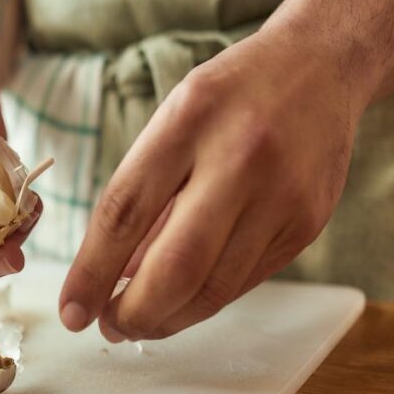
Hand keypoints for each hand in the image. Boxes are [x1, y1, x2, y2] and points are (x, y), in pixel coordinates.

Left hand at [59, 30, 366, 340]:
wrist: (322, 67)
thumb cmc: (230, 96)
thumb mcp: (173, 121)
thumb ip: (144, 195)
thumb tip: (114, 276)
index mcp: (189, 121)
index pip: (125, 212)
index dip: (91, 272)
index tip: (72, 311)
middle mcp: (239, 159)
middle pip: (176, 266)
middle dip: (134, 313)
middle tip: (108, 326)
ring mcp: (281, 196)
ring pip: (215, 288)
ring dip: (169, 318)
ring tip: (139, 322)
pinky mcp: (308, 225)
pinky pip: (246, 282)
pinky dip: (206, 300)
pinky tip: (182, 301)